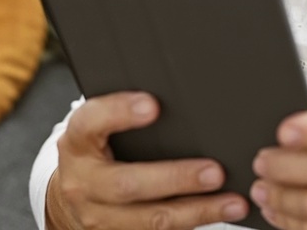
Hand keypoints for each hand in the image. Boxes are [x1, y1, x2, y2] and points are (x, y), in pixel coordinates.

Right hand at [46, 91, 249, 229]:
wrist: (73, 195)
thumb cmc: (97, 148)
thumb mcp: (98, 126)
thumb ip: (124, 112)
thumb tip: (180, 90)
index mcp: (77, 142)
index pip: (91, 121)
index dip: (119, 113)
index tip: (152, 105)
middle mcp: (83, 182)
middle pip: (127, 184)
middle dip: (176, 178)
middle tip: (214, 171)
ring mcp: (99, 216)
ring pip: (151, 219)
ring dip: (197, 211)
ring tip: (233, 201)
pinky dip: (193, 222)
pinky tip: (219, 212)